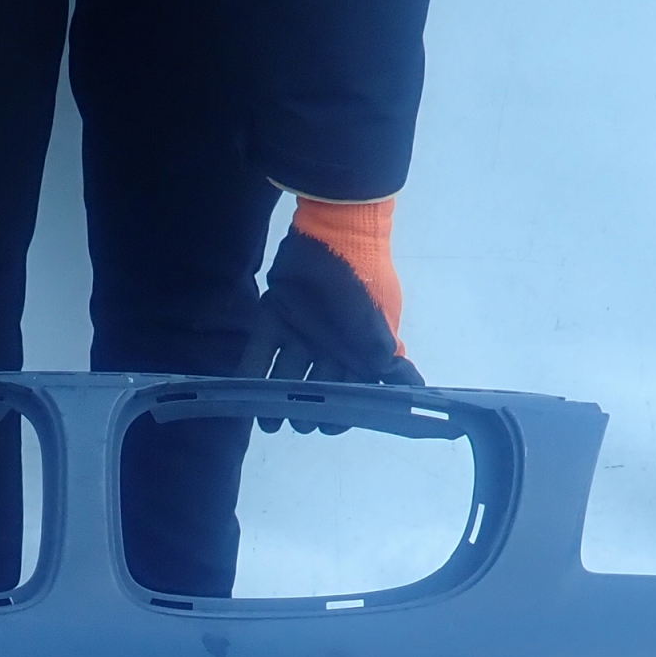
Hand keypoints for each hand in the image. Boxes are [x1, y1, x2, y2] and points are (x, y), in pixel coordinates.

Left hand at [242, 200, 423, 430]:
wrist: (337, 231)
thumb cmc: (362, 282)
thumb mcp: (379, 324)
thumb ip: (389, 362)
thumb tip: (413, 392)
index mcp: (354, 351)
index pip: (347, 391)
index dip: (339, 412)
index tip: (328, 425)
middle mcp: (327, 347)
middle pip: (314, 387)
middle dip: (305, 408)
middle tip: (297, 421)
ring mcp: (299, 333)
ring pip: (284, 374)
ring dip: (275, 399)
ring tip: (267, 422)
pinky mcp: (275, 316)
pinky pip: (259, 349)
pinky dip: (250, 370)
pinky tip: (243, 392)